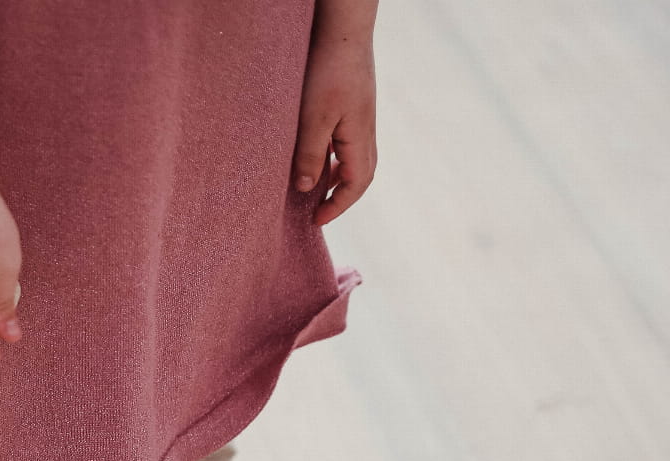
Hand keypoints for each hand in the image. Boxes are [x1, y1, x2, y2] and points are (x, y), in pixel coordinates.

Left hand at [291, 22, 377, 225]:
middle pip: (359, 176)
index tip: (316, 221)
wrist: (343, 30)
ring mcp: (360, 119)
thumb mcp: (313, 118)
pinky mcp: (351, 107)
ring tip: (311, 191)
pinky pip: (344, 143)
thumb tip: (305, 190)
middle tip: (315, 213)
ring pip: (352, 159)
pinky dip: (330, 158)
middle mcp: (365, 131)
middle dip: (339, 197)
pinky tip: (312, 158)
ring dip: (334, 178)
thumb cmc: (329, 71)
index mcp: (360, 138)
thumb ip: (309, 155)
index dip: (337, 206)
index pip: (356, 184)